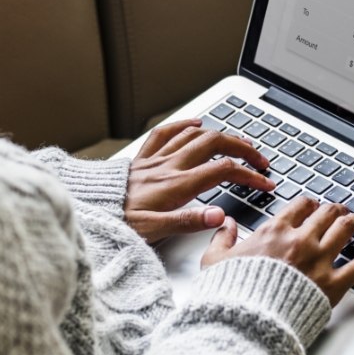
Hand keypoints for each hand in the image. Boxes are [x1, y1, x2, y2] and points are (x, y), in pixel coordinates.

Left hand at [125, 119, 274, 243]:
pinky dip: (185, 125)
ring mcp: (156, 159)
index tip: (266, 183)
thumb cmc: (117, 223)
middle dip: (244, 148)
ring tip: (240, 143)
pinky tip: (196, 123)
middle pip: (216, 144)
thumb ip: (188, 221)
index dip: (250, 175)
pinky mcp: (143, 159)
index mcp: (177, 185)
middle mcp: (169, 166)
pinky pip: (166, 132)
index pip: (224, 171)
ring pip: (196, 135)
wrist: (87, 210)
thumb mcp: (154, 231)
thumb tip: (219, 216)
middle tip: (261, 159)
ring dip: (222, 135)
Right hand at [201, 197, 353, 305]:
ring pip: (344, 230)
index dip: (308, 204)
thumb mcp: (214, 261)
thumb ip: (221, 239)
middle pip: (325, 214)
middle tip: (339, 210)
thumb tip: (224, 225)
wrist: (248, 319)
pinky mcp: (333, 283)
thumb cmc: (231, 293)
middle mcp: (300, 240)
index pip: (298, 207)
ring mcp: (320, 260)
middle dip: (333, 210)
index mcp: (274, 232)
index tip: (311, 205)